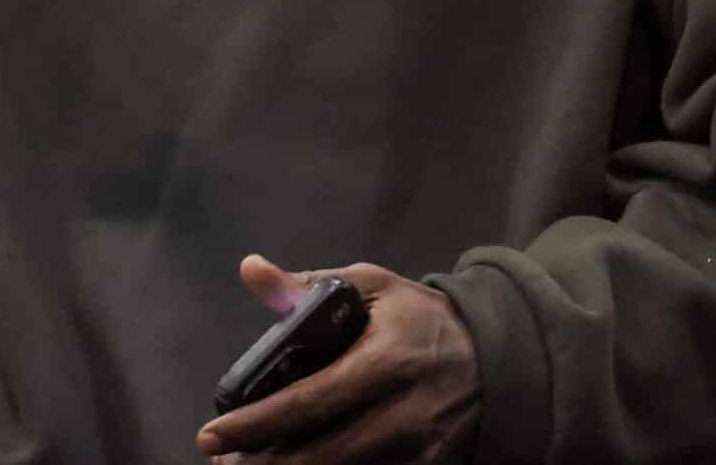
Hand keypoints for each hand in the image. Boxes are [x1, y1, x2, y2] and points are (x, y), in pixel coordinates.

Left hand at [195, 256, 479, 463]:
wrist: (503, 357)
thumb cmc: (422, 318)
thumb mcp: (372, 287)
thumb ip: (309, 286)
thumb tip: (251, 270)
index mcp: (385, 360)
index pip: (309, 401)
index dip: (256, 424)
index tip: (212, 436)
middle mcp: (404, 412)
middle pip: (322, 455)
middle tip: (222, 463)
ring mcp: (420, 448)